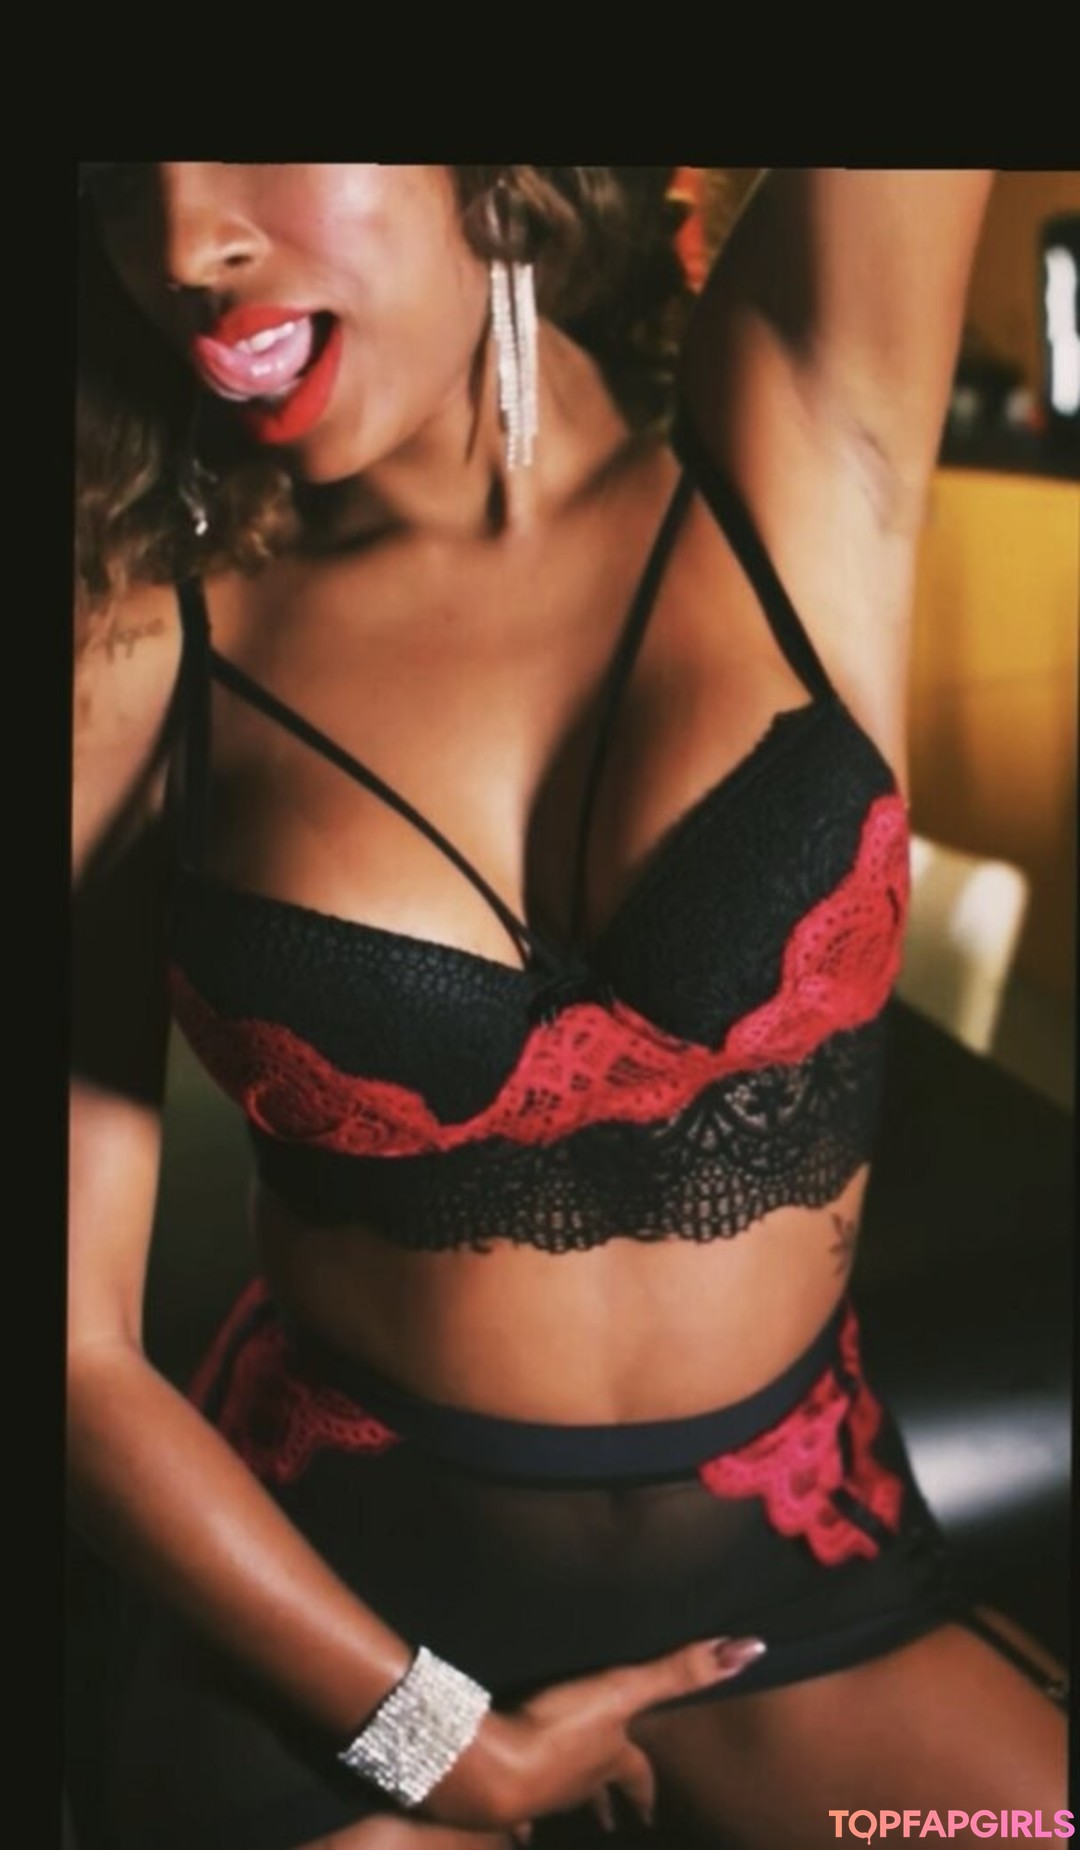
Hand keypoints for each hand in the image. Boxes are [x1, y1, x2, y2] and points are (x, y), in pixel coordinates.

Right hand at [425, 1633, 765, 1837]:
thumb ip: (680, 1670)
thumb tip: (751, 1651)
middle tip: (614, 1824)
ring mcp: (544, 1791)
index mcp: (610, 1756)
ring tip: (568, 1814)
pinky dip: (520, 1821)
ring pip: (562, 1799)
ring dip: (569, 1804)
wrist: (497, 1767)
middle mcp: (581, 1779)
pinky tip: (518, 1830)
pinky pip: (517, 1813)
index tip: (652, 1809)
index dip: (646, 1786)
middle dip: (609, 1804)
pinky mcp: (508, 1796)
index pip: (637, 1771)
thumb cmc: (562, 1727)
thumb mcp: (623, 1690)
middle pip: (600, 1791)